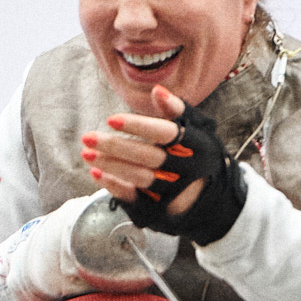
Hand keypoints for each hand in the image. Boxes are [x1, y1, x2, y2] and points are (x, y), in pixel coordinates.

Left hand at [83, 87, 246, 244]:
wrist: (214, 201)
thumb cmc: (199, 155)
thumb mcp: (198, 130)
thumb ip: (177, 110)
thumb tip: (156, 90)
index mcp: (197, 146)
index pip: (165, 133)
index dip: (138, 126)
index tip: (111, 119)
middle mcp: (186, 170)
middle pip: (148, 156)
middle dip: (115, 146)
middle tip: (88, 137)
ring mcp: (174, 193)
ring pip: (139, 178)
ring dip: (110, 165)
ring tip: (86, 153)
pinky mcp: (161, 210)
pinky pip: (135, 198)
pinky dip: (114, 186)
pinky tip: (96, 172)